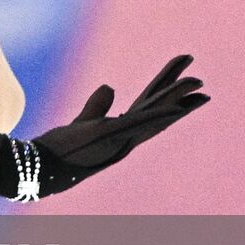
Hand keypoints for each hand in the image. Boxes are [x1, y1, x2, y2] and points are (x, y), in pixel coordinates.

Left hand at [17, 54, 211, 197]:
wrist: (44, 166)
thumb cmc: (63, 149)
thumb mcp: (85, 122)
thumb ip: (98, 106)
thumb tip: (109, 86)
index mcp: (123, 131)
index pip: (150, 107)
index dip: (168, 94)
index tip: (186, 80)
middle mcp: (128, 136)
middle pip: (158, 108)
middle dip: (179, 91)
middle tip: (200, 78)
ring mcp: (122, 137)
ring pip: (157, 114)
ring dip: (179, 100)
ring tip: (198, 84)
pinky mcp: (111, 135)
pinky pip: (141, 122)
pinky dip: (161, 115)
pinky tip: (179, 107)